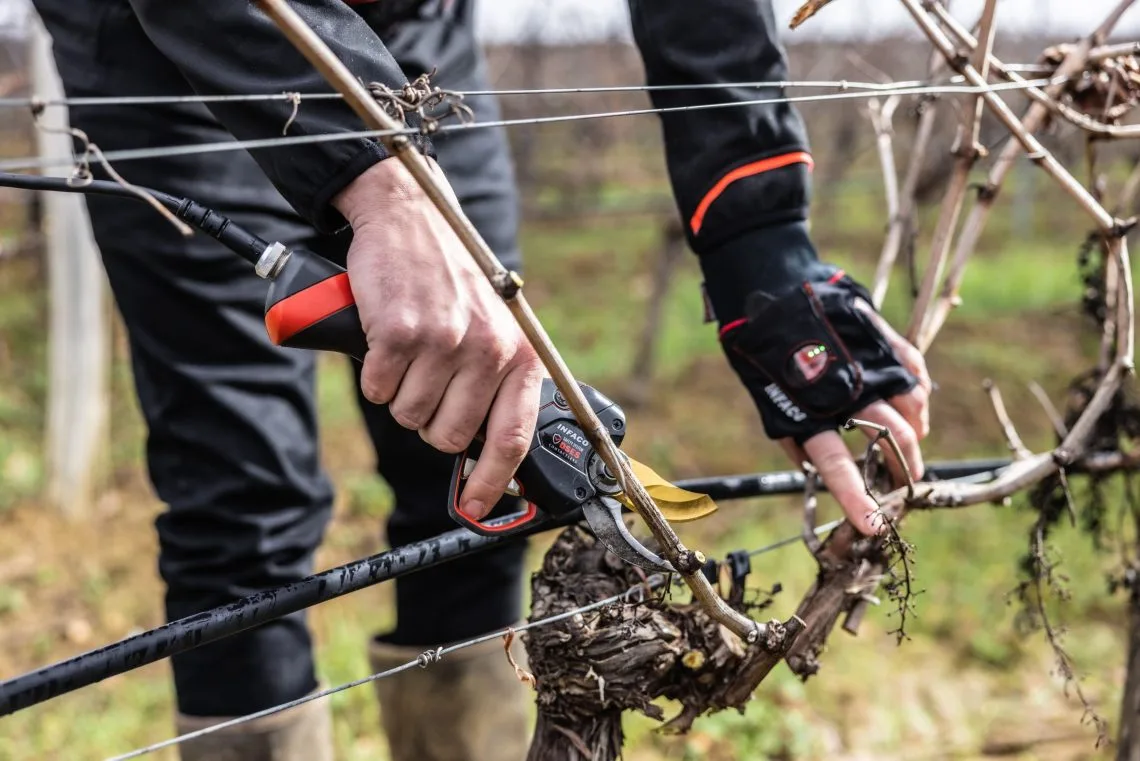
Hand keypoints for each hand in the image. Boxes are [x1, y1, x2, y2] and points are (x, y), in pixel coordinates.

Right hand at [333, 158, 543, 519]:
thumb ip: (497, 382)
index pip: (511, 438)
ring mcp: (443, 342)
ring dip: (401, 394)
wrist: (410, 219)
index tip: (480, 509)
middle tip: (426, 383)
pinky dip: (375, 375)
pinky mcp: (399, 333)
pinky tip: (386, 343)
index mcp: (517, 355)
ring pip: (409, 415)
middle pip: (448, 435)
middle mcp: (486, 351)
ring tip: (410, 353)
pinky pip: (378, 389)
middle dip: (430, 421)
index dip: (495, 482)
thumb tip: (487, 450)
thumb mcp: (493, 327)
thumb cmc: (451, 282)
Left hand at [720, 272, 931, 535]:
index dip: (857, 497)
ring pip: (911, 408)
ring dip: (917, 434)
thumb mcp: (765, 399)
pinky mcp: (881, 336)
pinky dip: (920, 395)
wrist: (766, 285)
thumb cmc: (760, 350)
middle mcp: (841, 388)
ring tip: (913, 447)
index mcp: (806, 409)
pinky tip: (917, 407)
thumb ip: (792, 439)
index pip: (836, 463)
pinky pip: (915, 373)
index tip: (876, 525)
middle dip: (905, 468)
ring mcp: (866, 361)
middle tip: (909, 483)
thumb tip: (814, 472)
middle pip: (890, 439)